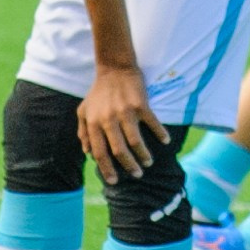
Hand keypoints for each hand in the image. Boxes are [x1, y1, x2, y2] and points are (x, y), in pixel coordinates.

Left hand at [78, 64, 165, 185]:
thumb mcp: (84, 111)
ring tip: (148, 162)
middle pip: (120, 151)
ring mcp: (125, 112)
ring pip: (136, 141)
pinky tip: (165, 140)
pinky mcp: (140, 104)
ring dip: (144, 155)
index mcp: (94, 123)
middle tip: (137, 175)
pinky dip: (160, 133)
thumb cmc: (98, 92)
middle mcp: (108, 119)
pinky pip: (152, 123)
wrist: (114, 68)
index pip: (100, 152)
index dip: (107, 169)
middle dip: (129, 166)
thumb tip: (87, 153)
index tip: (114, 181)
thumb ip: (83, 132)